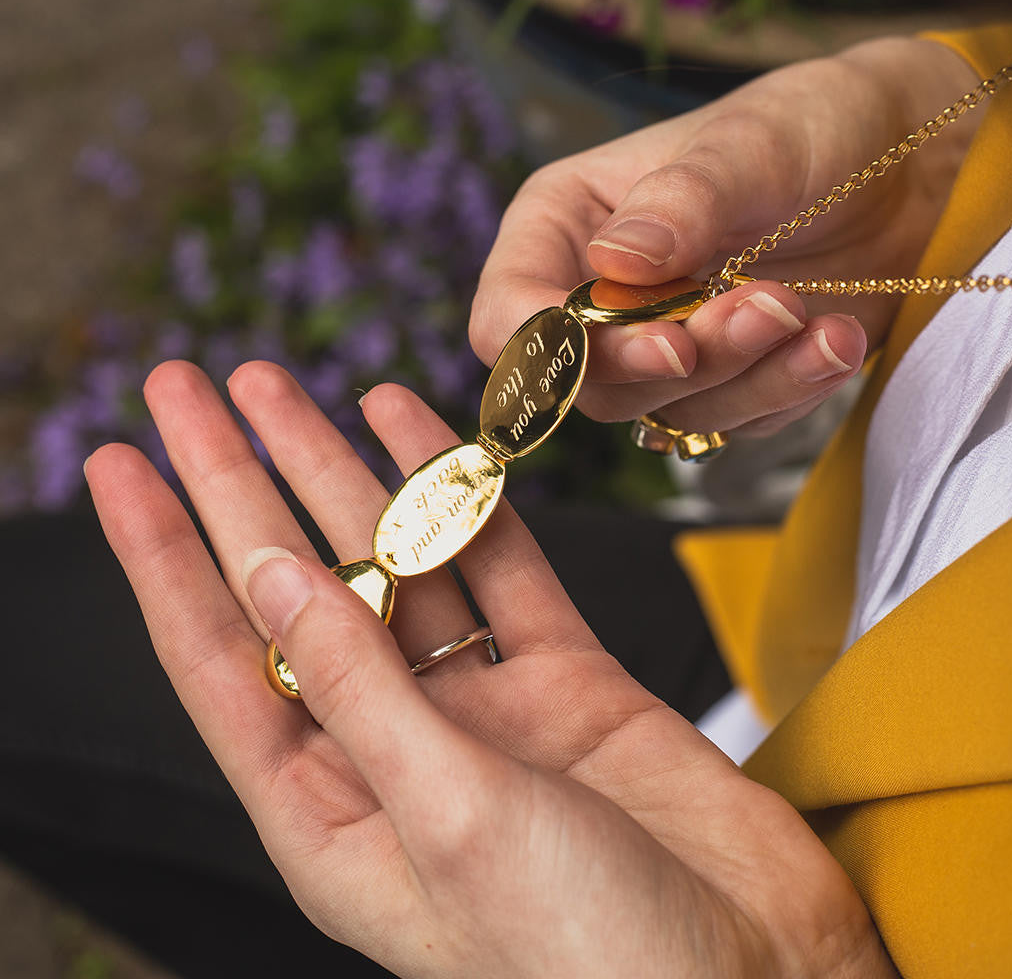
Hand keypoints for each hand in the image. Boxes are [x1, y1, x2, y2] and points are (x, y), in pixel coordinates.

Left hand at [86, 361, 895, 977]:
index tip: (121, 460)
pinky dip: (464, 496)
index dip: (161, 554)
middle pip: (299, 590)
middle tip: (191, 386)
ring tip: (285, 387)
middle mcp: (398, 752)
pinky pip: (500, 565)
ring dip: (344, 472)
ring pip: (398, 562)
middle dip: (242, 486)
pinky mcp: (568, 678)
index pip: (217, 659)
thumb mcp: (448, 816)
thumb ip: (360, 688)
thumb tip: (273, 573)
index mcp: (333, 816)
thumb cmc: (593, 955)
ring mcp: (485, 709)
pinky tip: (417, 431)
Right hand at [470, 36, 979, 435]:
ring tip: (818, 321)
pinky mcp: (718, 381)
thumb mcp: (749, 143)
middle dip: (682, 361)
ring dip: (746, 379)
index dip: (556, 351)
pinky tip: (835, 338)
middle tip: (769, 306)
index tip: (661, 344)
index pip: (508, 314)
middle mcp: (595, 294)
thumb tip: (616, 261)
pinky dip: (786, 393)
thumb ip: (681, 201)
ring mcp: (657, 343)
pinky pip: (731, 422)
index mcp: (566, 223)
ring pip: (662, 412)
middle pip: (588, 383)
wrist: (906, 167)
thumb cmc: (809, 126)